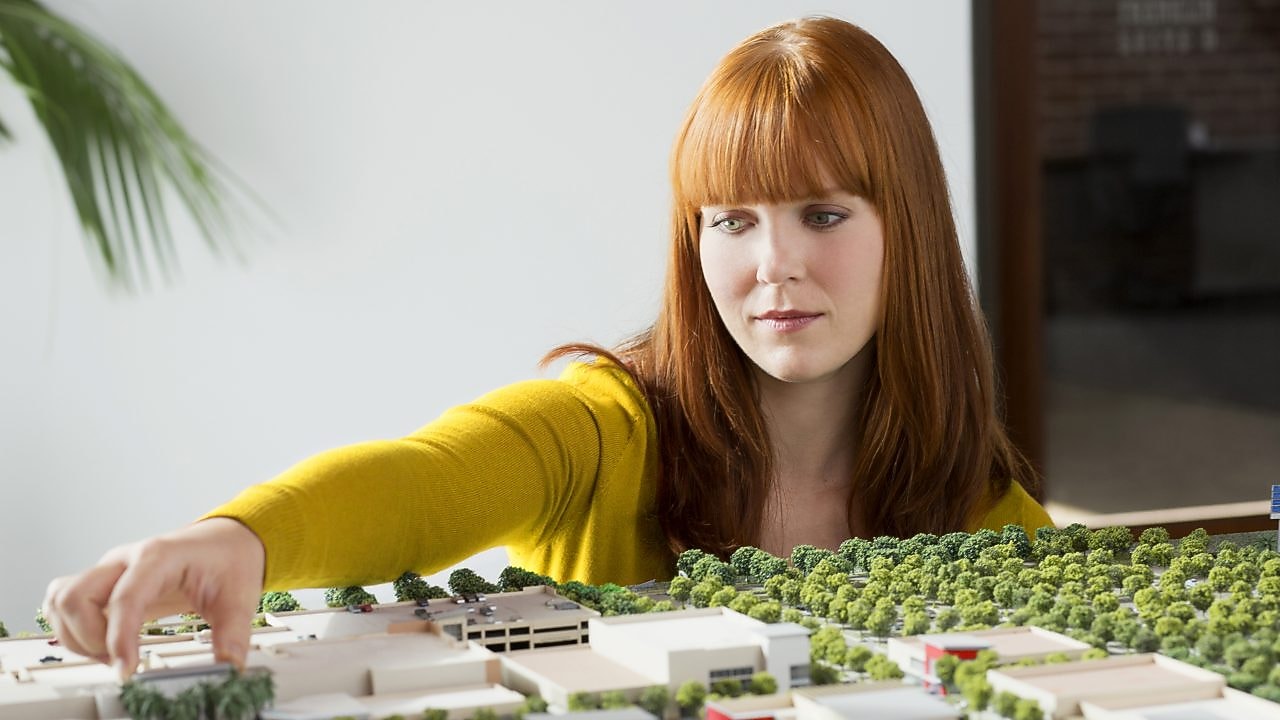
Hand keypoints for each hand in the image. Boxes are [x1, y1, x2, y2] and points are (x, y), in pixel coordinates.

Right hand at [42, 518, 264, 682]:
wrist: (226, 541)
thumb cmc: (228, 561)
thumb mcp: (239, 598)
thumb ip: (233, 635)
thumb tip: (227, 667)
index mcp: (159, 557)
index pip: (124, 598)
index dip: (118, 638)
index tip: (127, 670)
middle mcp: (126, 561)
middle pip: (75, 596)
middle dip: (89, 638)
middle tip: (120, 660)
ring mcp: (111, 571)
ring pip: (61, 599)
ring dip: (75, 635)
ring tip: (110, 653)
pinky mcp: (104, 583)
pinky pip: (65, 603)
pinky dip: (72, 629)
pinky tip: (102, 643)